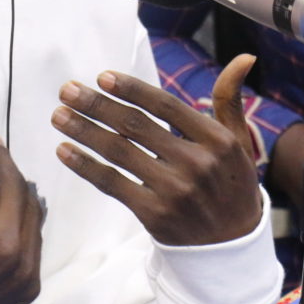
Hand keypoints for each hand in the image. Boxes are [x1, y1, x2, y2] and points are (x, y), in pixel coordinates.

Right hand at [0, 122, 42, 303]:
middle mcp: (4, 250)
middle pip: (14, 185)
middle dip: (1, 158)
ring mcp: (20, 272)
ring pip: (31, 209)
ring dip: (16, 183)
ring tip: (0, 166)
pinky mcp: (27, 287)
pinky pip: (35, 238)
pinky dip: (24, 214)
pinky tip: (9, 203)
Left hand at [51, 55, 261, 245]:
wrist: (232, 246)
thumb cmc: (230, 182)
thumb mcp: (236, 141)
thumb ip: (230, 98)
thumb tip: (244, 56)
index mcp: (216, 139)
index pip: (165, 106)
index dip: (131, 90)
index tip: (101, 76)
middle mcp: (195, 163)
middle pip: (135, 126)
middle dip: (96, 105)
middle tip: (67, 90)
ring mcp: (174, 191)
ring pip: (118, 153)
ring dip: (83, 131)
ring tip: (58, 115)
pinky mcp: (154, 215)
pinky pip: (112, 184)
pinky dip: (85, 166)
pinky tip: (65, 150)